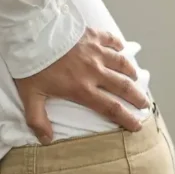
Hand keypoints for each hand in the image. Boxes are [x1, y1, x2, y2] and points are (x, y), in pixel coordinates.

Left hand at [14, 27, 149, 143]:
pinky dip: (118, 44)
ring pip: (121, 63)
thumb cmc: (30, 65)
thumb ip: (38, 120)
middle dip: (137, 97)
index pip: (110, 108)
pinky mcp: (91, 35)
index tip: (137, 125)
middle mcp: (94, 71)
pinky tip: (122, 47)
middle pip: (123, 86)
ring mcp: (95, 51)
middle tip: (144, 103)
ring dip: (131, 71)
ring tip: (136, 77)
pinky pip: (111, 39)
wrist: (31, 33)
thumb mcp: (30, 96)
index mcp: (82, 88)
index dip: (126, 118)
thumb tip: (46, 140)